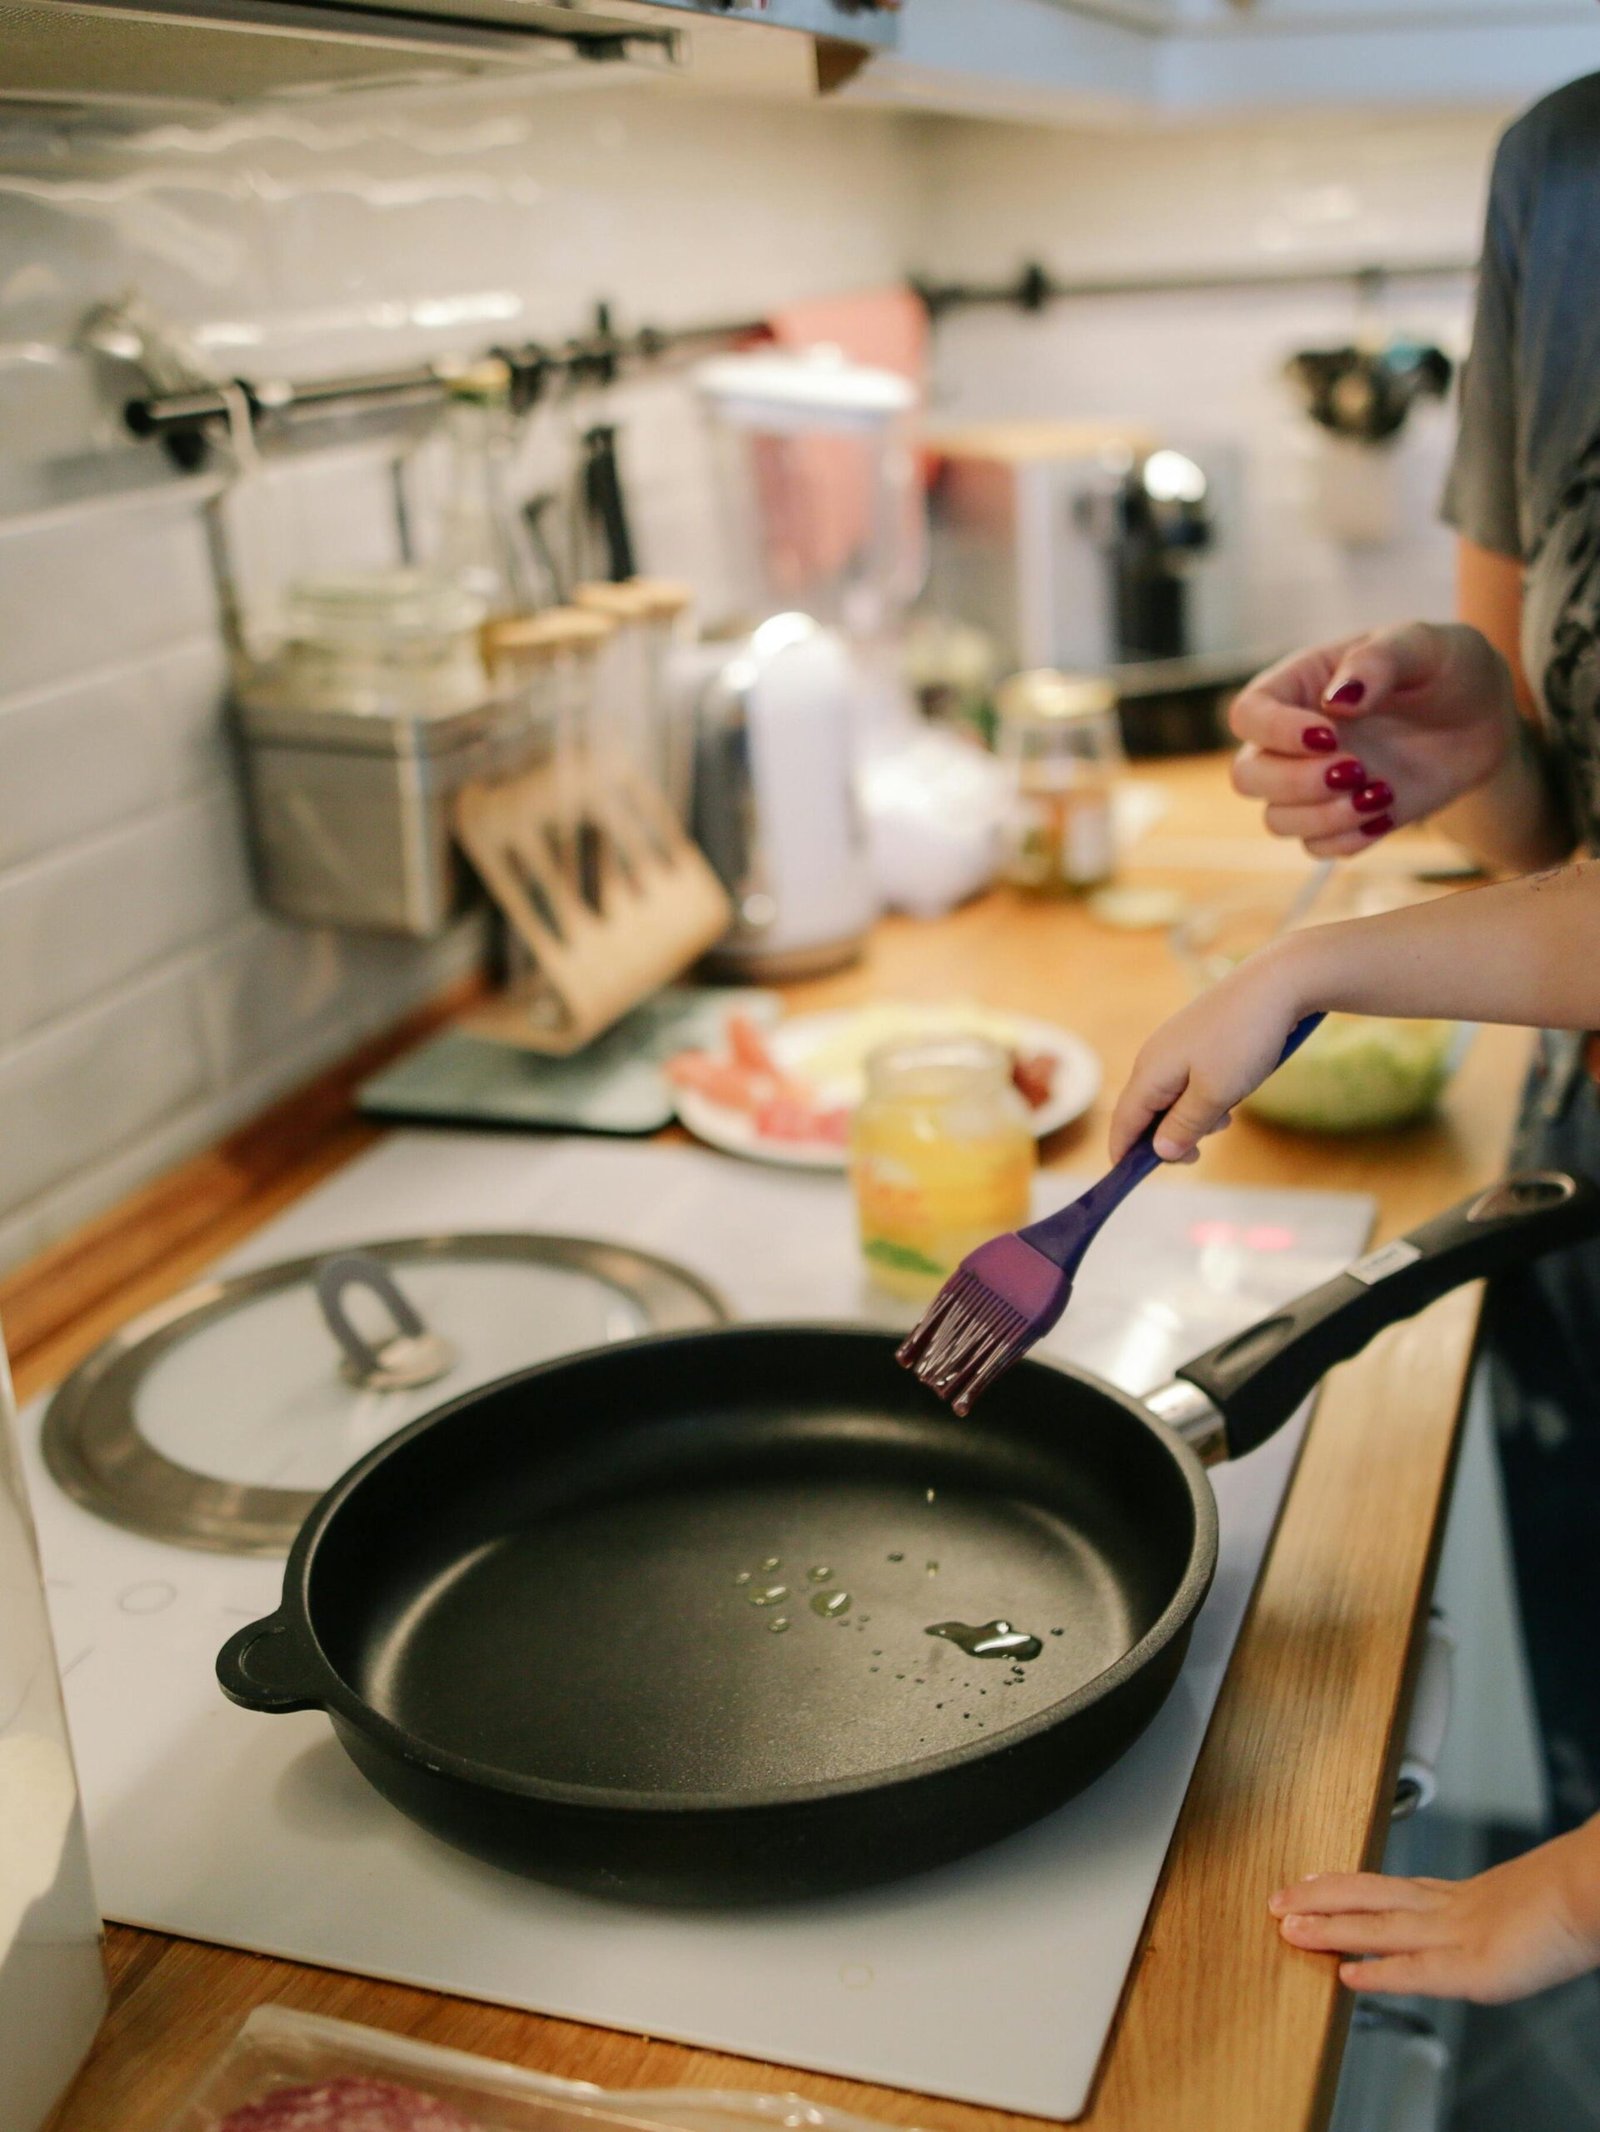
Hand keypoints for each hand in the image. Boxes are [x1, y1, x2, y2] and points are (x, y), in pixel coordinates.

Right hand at [1109, 942, 1305, 1162]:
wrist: (1276, 983)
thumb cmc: (1243, 1040)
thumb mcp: (1216, 1094)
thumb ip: (1184, 1126)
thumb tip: (1157, 1151)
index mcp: (1149, 1073)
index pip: (1122, 1123)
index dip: (1124, 1155)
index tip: (1130, 1181)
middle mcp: (1153, 1058)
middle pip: (1145, 1113)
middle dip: (1168, 1138)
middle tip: (1201, 1152)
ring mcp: (1173, 1046)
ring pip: (1170, 1098)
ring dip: (1192, 1118)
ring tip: (1227, 1117)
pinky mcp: (1194, 1039)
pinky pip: (1187, 1081)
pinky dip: (1203, 1097)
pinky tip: (1232, 1092)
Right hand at [1229, 623, 1517, 856]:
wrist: (1484, 717)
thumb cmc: (1447, 667)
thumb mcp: (1423, 644)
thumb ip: (1378, 662)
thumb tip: (1337, 700)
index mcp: (1299, 686)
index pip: (1249, 714)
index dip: (1275, 732)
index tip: (1329, 736)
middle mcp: (1293, 740)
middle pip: (1248, 777)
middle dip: (1296, 782)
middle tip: (1357, 769)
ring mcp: (1314, 784)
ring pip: (1277, 820)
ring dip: (1324, 816)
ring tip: (1381, 794)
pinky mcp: (1342, 818)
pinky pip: (1317, 847)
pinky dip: (1347, 840)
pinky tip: (1386, 815)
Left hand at [1271, 1829, 1599, 2003]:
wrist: (1593, 1891)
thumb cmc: (1571, 1898)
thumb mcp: (1524, 1905)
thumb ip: (1498, 1915)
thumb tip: (1502, 1921)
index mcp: (1463, 1895)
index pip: (1391, 1888)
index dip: (1347, 1886)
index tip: (1313, 1880)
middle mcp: (1449, 1909)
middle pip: (1370, 1896)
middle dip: (1319, 1899)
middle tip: (1277, 1900)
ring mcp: (1457, 1935)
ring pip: (1378, 1926)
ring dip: (1330, 1928)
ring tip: (1290, 1927)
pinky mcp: (1473, 1967)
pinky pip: (1415, 1971)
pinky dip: (1378, 1972)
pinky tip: (1346, 1976)